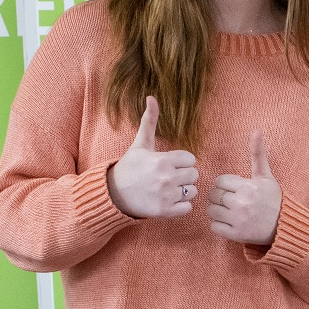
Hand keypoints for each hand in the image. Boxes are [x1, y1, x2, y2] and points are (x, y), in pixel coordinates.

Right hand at [107, 96, 198, 218]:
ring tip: (169, 189)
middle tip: (169, 177)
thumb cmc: (130, 167)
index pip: (191, 160)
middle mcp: (166, 178)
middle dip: (184, 176)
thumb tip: (151, 97)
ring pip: (193, 191)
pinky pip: (188, 208)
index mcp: (163, 160)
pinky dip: (181, 206)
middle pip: (194, 175)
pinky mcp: (165, 211)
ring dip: (184, 191)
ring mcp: (166, 196)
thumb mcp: (140, 144)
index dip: (182, 162)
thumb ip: (149, 121)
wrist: (113, 194)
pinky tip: (169, 200)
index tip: (169, 164)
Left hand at [208, 129, 282, 245]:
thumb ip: (258, 154)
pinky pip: (214, 227)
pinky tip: (229, 222)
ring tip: (228, 211)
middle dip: (219, 196)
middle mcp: (242, 203)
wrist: (285, 226)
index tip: (234, 189)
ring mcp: (238, 220)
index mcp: (248, 187)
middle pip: (213, 195)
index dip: (225, 185)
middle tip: (230, 200)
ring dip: (216, 210)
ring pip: (211, 210)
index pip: (220, 181)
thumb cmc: (273, 199)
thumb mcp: (266, 176)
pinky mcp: (236, 235)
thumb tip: (257, 130)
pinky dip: (218, 224)